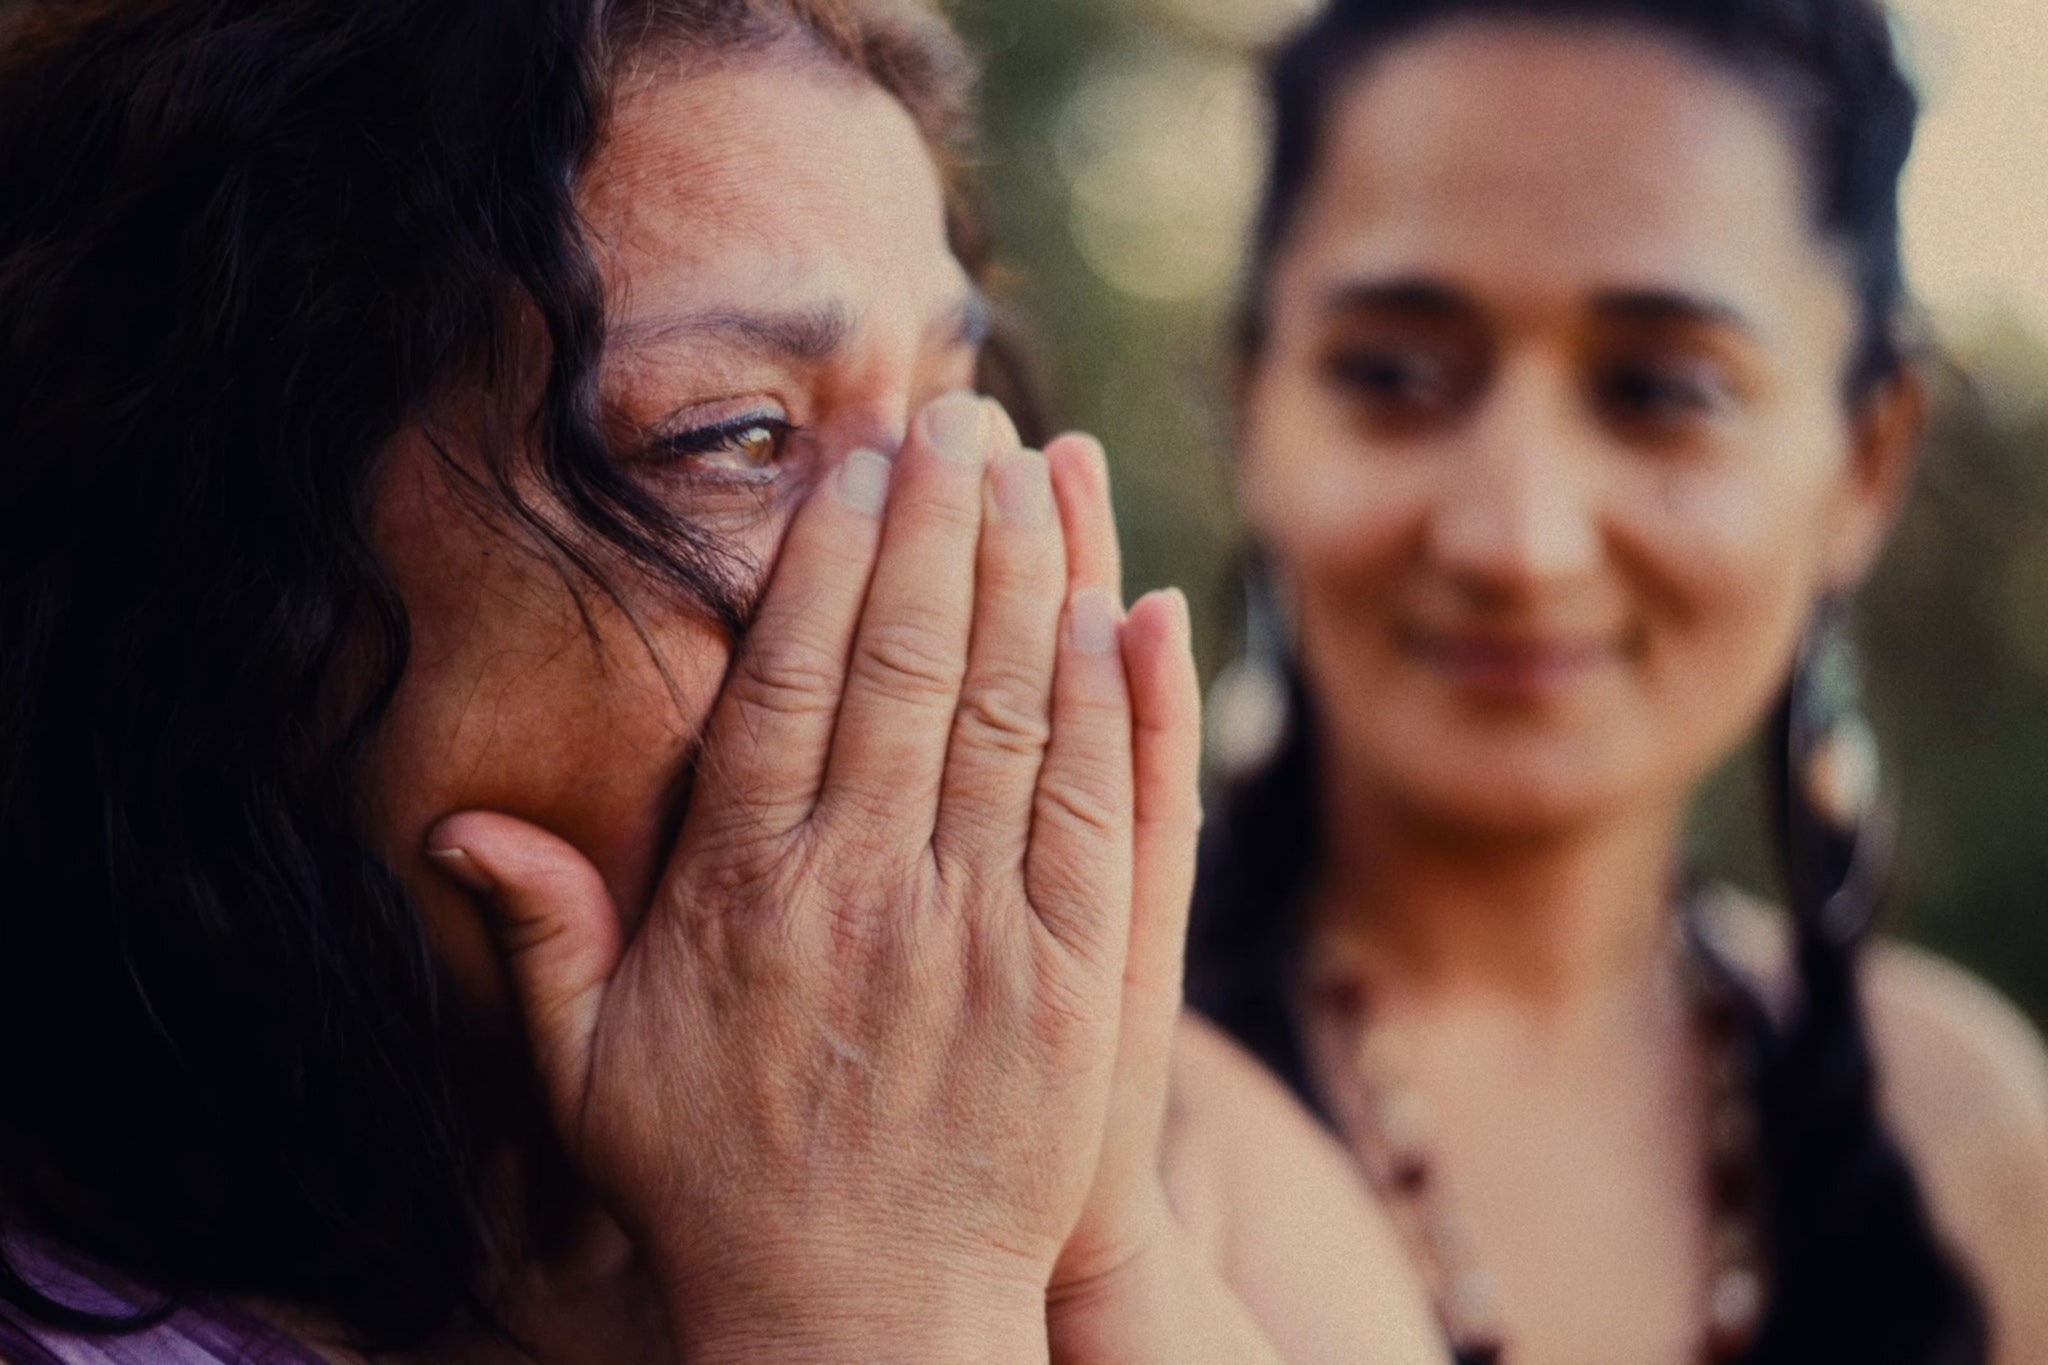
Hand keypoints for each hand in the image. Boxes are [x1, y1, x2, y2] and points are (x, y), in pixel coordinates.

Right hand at [427, 394, 1187, 1360]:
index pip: (789, 684)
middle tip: (960, 416)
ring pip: (1012, 714)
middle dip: (937, 526)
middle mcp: (865, 893)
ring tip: (1039, 467)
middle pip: (909, 667)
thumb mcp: (593, 1077)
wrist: (864, 1322)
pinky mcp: (1079, 984)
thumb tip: (460, 821)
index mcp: (746, 898)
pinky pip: (1099, 813)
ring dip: (1025, 577)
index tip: (855, 466)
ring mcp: (981, 934)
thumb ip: (541, 937)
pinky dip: (1109, 707)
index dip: (829, 559)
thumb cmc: (720, 1190)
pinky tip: (1111, 613)